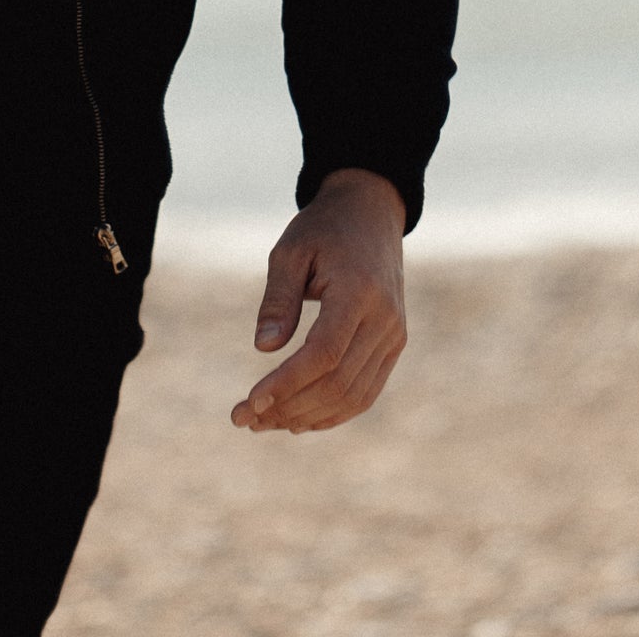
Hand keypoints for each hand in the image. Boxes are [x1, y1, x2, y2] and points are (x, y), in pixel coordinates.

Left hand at [230, 168, 407, 434]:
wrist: (370, 215)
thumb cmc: (322, 229)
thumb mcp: (289, 251)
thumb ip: (277, 299)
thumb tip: (262, 348)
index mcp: (359, 293)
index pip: (324, 355)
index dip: (287, 384)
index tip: (251, 401)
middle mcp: (384, 321)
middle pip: (338, 383)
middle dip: (289, 408)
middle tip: (244, 419)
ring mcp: (394, 336)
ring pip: (354, 396)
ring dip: (308, 417)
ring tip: (264, 423)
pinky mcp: (394, 345)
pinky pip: (366, 390)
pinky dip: (333, 411)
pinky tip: (299, 419)